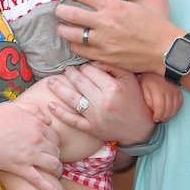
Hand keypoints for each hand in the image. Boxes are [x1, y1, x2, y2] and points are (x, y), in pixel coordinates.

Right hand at [0, 99, 62, 189]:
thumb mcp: (16, 106)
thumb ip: (34, 110)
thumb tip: (48, 120)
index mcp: (37, 124)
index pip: (55, 136)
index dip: (54, 142)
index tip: (50, 146)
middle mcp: (37, 140)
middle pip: (56, 151)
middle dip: (56, 155)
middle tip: (51, 159)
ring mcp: (30, 156)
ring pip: (53, 165)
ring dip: (57, 170)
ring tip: (55, 173)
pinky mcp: (20, 169)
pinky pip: (40, 182)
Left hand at [40, 63, 156, 145]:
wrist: (139, 128)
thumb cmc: (135, 100)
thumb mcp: (129, 79)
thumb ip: (112, 66)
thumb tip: (92, 61)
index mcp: (112, 87)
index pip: (90, 71)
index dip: (84, 67)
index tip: (82, 67)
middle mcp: (103, 102)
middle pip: (79, 83)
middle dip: (70, 74)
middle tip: (66, 70)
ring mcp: (95, 117)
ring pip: (72, 99)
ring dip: (59, 88)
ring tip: (51, 81)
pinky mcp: (91, 129)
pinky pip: (72, 120)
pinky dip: (60, 113)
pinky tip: (50, 104)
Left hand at [55, 0, 179, 78]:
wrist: (164, 48)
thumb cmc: (152, 26)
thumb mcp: (132, 7)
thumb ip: (113, 5)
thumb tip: (97, 2)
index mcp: (113, 6)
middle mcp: (105, 23)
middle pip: (72, 14)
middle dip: (61, 11)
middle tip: (58, 11)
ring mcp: (103, 41)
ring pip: (71, 34)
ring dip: (63, 29)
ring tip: (61, 28)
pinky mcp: (104, 56)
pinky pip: (80, 51)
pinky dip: (74, 46)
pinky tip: (74, 43)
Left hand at [138, 72, 182, 123]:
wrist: (157, 65)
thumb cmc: (148, 78)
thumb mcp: (144, 88)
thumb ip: (148, 100)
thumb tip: (154, 110)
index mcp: (158, 90)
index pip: (160, 108)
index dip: (158, 116)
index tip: (154, 119)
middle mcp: (168, 90)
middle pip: (169, 109)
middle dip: (164, 117)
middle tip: (159, 119)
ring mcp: (175, 90)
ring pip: (176, 107)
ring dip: (170, 115)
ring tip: (164, 116)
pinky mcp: (179, 90)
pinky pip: (180, 102)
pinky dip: (176, 108)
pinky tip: (171, 110)